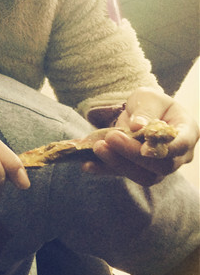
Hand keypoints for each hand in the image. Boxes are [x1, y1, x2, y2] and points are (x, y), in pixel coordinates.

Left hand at [83, 87, 198, 185]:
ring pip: (144, 176)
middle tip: (111, 138)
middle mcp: (177, 156)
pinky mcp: (138, 172)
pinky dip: (105, 170)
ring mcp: (159, 168)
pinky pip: (123, 175)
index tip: (144, 146)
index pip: (180, 145)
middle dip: (133, 154)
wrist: (141, 113)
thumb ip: (145, 110)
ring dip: (118, 163)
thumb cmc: (151, 103)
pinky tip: (87, 165)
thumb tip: (136, 126)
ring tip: (97, 147)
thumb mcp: (148, 98)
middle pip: (161, 165)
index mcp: (186, 132)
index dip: (163, 148)